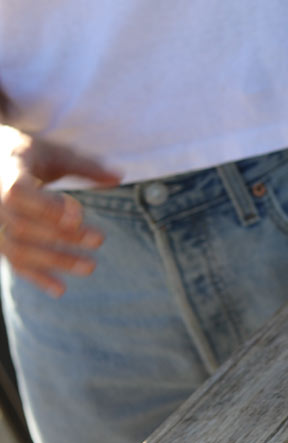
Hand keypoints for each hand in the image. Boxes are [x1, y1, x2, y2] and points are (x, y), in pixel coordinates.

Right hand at [0, 130, 121, 296]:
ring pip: (18, 249)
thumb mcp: (56, 154)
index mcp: (7, 172)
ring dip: (54, 261)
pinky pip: (14, 262)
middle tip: (100, 239)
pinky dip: (36, 277)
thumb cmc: (31, 156)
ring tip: (90, 267)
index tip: (79, 214)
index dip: (46, 207)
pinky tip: (60, 289)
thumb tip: (120, 176)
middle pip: (23, 226)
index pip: (18, 193)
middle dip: (62, 236)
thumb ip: (86, 167)